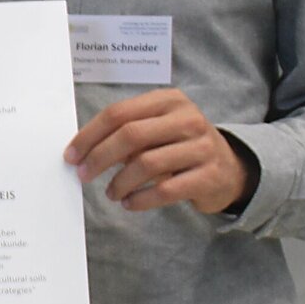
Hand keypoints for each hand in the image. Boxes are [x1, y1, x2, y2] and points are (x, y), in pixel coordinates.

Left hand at [63, 88, 256, 213]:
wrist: (232, 168)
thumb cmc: (181, 145)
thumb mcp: (158, 128)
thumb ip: (127, 132)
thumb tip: (83, 150)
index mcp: (168, 100)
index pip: (119, 113)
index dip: (90, 135)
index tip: (72, 154)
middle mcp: (187, 118)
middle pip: (131, 135)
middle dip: (100, 157)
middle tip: (83, 175)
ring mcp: (201, 147)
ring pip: (146, 164)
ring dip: (120, 182)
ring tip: (110, 193)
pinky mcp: (209, 176)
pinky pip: (165, 190)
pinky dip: (140, 199)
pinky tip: (129, 203)